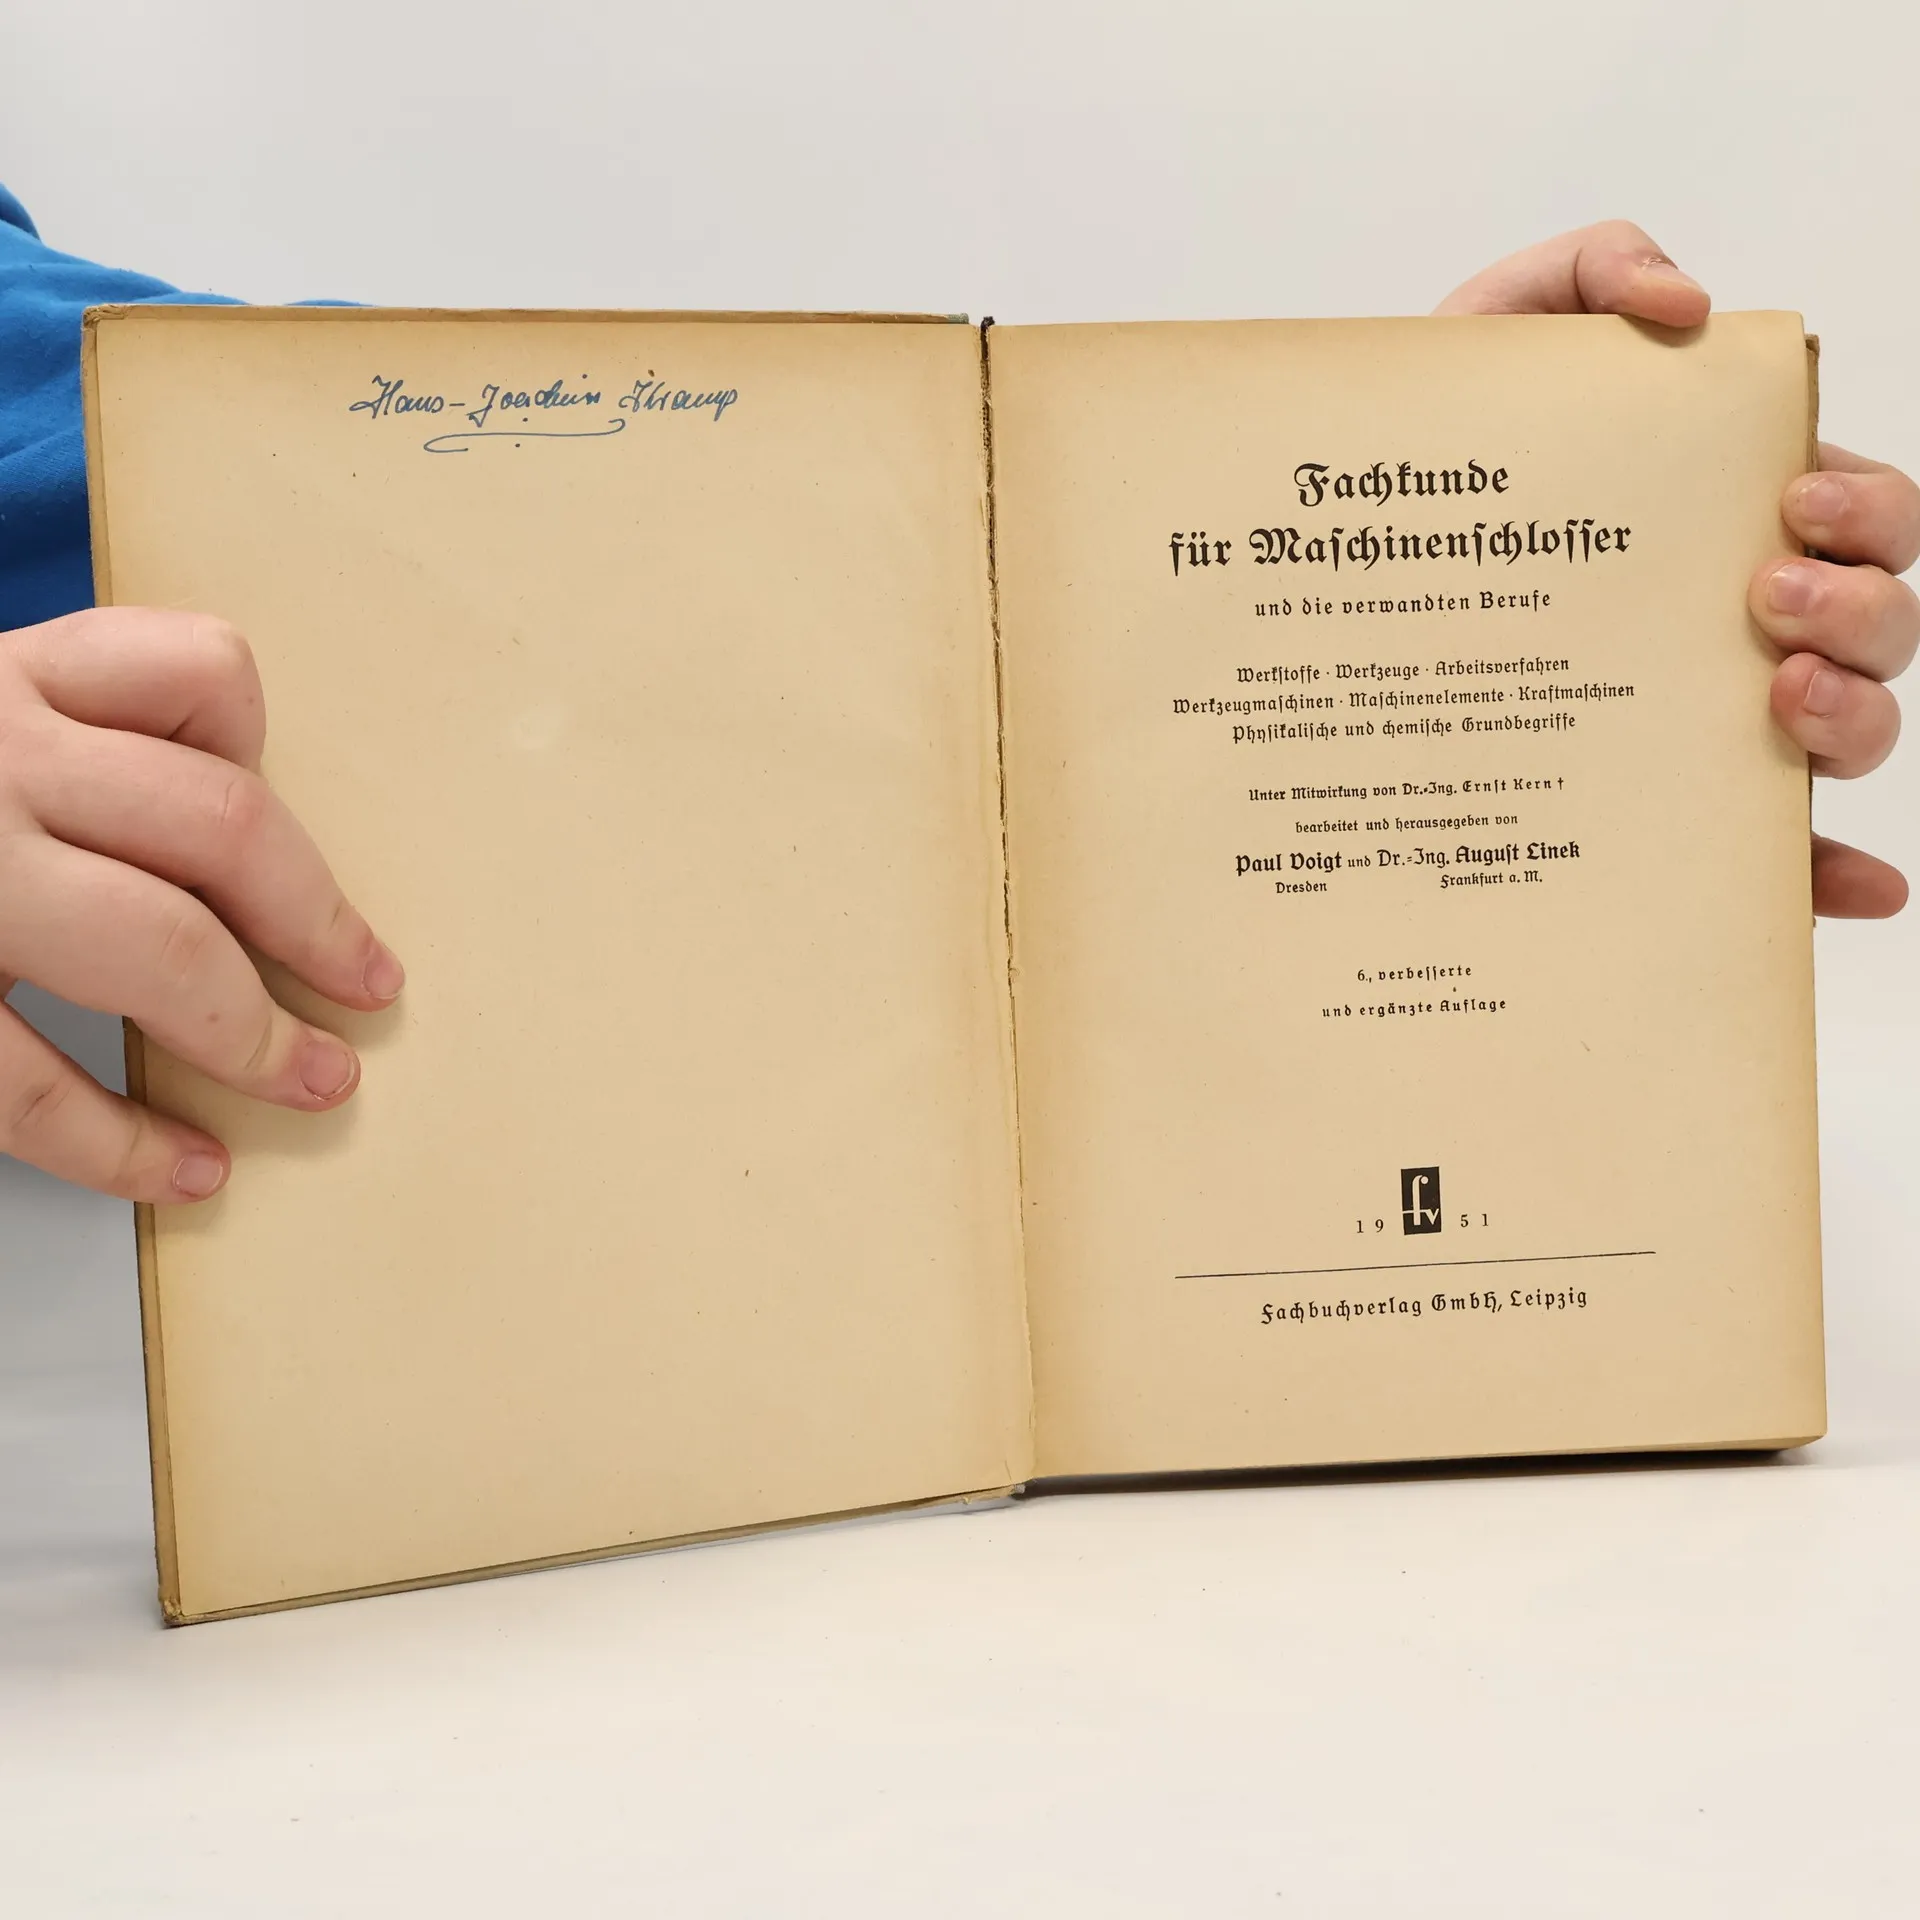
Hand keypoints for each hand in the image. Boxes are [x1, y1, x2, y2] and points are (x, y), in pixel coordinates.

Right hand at [0, 610, 402, 1202]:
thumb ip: (47, 731)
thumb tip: (202, 808)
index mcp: (0, 679)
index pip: (201, 675)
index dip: (263, 753)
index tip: (283, 833)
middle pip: (223, 826)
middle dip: (316, 922)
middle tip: (368, 989)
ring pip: (156, 945)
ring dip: (253, 1033)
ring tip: (312, 1084)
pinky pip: (22, 1077)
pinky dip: (116, 1138)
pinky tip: (178, 1170)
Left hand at [1438, 219, 1911, 916]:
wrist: (1331, 559)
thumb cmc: (1437, 459)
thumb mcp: (1494, 335)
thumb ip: (1587, 272)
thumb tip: (1688, 303)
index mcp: (1724, 517)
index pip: (1856, 512)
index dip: (1865, 508)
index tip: (1795, 499)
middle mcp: (1738, 622)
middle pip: (1877, 621)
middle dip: (1858, 605)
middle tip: (1762, 597)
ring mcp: (1707, 718)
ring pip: (1845, 730)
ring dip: (1850, 718)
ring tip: (1780, 699)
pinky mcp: (1665, 811)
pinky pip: (1768, 859)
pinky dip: (1826, 875)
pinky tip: (1854, 890)